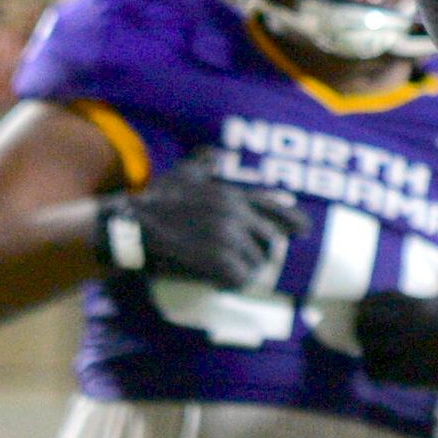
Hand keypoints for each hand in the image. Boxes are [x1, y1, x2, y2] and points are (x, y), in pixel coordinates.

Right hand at [95, 158, 297, 288]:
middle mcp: (235, 213)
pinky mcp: (216, 259)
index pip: (275, 208)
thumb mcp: (182, 174)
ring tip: (224, 272)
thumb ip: (203, 163)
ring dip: (243, 271)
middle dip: (257, 253)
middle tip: (239, 261)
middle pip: (269, 241)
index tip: (305, 231)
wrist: (132, 225)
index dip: (292, 220)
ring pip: (256, 262)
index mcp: (232, 194)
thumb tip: (216, 154)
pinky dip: (232, 283)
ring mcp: (227, 236)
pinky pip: (240, 278)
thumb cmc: (155, 200)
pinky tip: (218, 281)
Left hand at [352, 282, 437, 389]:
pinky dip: (373, 366)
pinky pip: (375, 371)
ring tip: (372, 343)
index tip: (370, 304)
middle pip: (364, 321)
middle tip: (366, 324)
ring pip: (366, 347)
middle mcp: (404, 327)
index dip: (370, 302)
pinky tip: (381, 362)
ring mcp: (403, 352)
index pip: (375, 299)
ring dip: (366, 344)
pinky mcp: (405, 375)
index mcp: (415, 305)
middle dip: (363, 322)